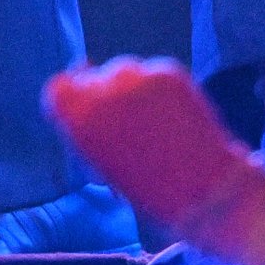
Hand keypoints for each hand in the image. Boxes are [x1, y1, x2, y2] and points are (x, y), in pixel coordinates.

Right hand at [45, 59, 261, 241]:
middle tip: (130, 124)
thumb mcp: (104, 161)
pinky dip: (158, 88)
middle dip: (104, 94)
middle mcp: (104, 90)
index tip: (83, 110)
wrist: (206, 194)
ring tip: (154, 123)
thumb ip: (87, 123)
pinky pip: (153, 72)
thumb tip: (83, 78)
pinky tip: (173, 116)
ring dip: (131, 89)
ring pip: (123, 71)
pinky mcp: (168, 72)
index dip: (70, 99)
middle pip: (92, 78)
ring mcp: (138, 77)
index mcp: (81, 119)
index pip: (58, 90)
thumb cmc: (150, 188)